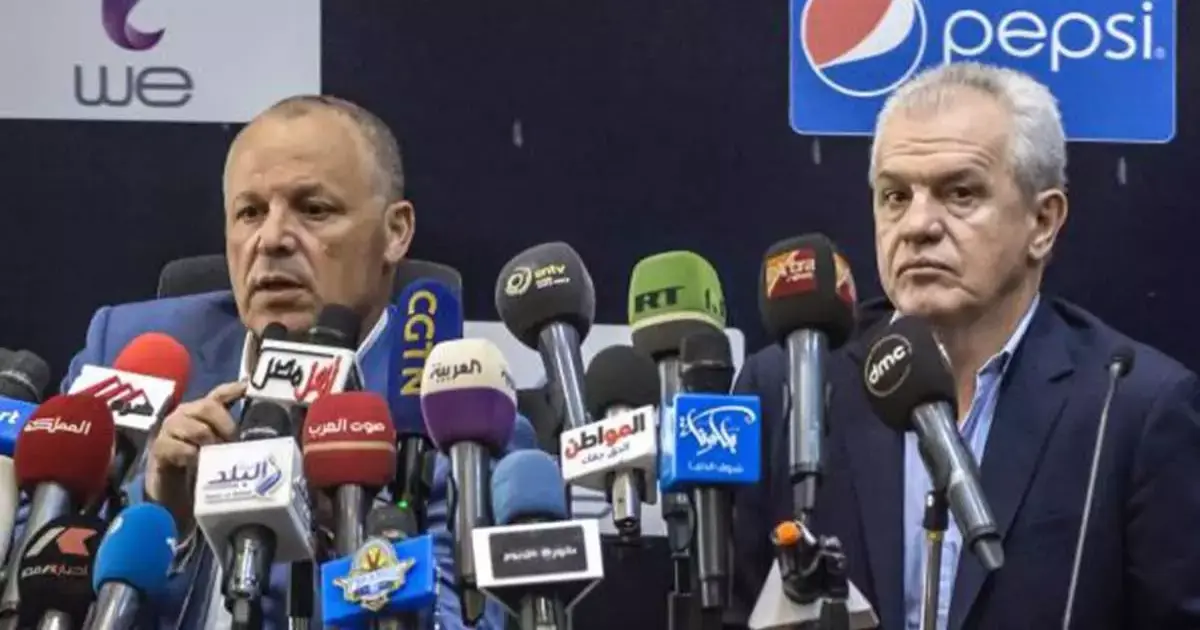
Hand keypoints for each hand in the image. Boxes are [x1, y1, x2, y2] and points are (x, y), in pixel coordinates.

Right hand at [145, 380, 244, 528]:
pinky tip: (196, 464)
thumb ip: (230, 439)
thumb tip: (253, 440)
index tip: (247, 388)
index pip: (218, 394)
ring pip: (196, 428)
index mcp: (200, 412)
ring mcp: (169, 429)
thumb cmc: (198, 467)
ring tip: (215, 457)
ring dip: (211, 443)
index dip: (233, 389)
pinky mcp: (160, 448)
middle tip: (231, 443)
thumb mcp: (218, 450)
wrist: (169, 493)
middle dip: (225, 424)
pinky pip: (181, 448)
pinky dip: (193, 456)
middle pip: (207, 406)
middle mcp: (184, 414)